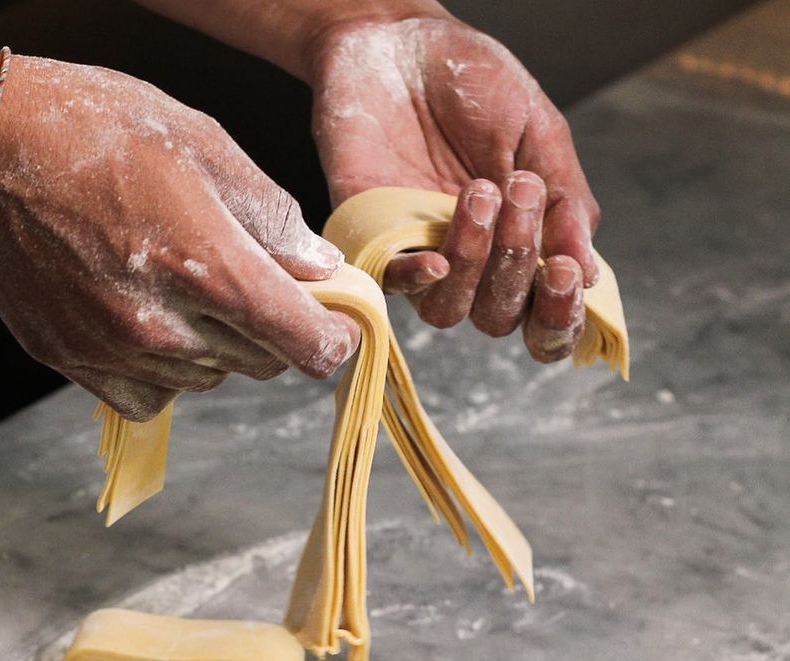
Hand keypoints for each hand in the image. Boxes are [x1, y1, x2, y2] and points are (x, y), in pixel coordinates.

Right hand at [0, 57, 359, 419]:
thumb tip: (319, 269)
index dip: (331, 341)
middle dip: (270, 328)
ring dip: (214, 345)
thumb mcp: (202, 143)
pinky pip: (151, 398)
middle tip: (245, 279)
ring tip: (176, 282)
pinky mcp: (74, 364)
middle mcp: (164, 326)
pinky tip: (145, 322)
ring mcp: (115, 352)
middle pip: (261, 364)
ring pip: (208, 379)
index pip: (304, 345)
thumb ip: (272, 217)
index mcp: (209, 267)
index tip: (329, 326)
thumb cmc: (91, 128)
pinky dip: (163, 372)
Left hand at [308, 12, 599, 362]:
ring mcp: (421, 256)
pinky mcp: (373, 241)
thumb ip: (564, 202)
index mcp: (520, 244)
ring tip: (480, 191)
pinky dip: (416, 279)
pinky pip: (392, 285)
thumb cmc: (473, 86)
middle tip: (521, 193)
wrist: (400, 43)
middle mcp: (472, 264)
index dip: (559, 313)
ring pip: (449, 310)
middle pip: (498, 317)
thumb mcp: (537, 133)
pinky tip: (436, 260)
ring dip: (474, 262)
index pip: (543, 312)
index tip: (566, 273)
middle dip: (518, 265)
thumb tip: (588, 271)